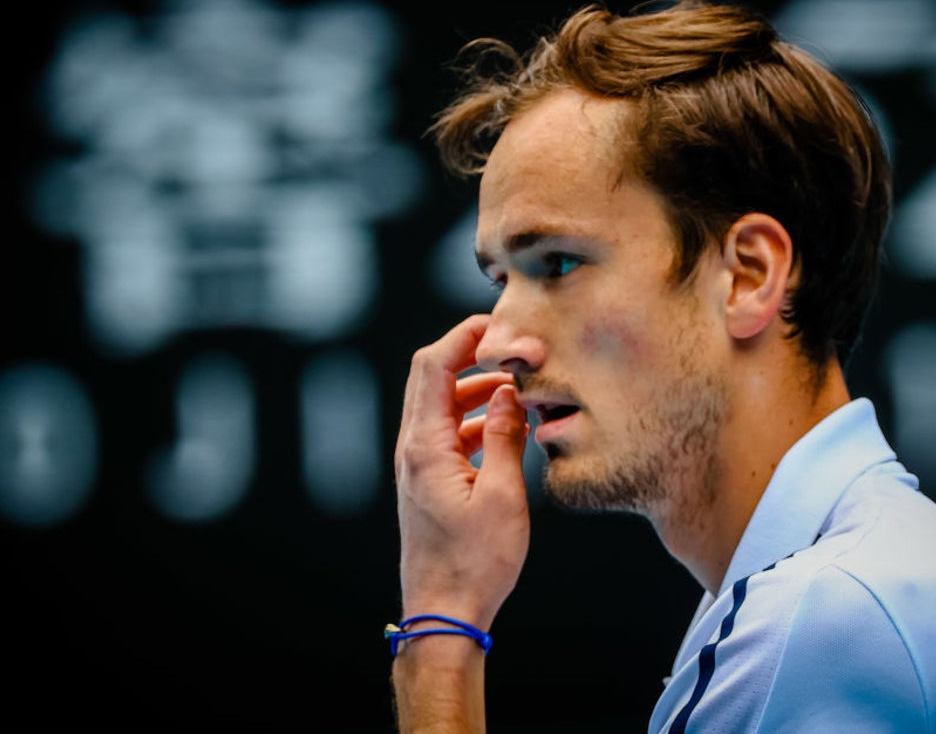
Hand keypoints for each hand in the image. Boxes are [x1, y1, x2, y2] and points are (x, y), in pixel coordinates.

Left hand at [394, 314, 529, 630]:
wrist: (445, 612)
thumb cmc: (474, 562)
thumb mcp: (503, 496)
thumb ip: (507, 438)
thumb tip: (512, 396)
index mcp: (425, 446)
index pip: (433, 365)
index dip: (463, 336)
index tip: (498, 324)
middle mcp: (414, 449)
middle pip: (433, 379)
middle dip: (473, 358)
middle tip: (515, 353)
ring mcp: (419, 466)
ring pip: (444, 408)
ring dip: (479, 392)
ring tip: (521, 393)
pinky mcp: (429, 482)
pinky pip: (450, 435)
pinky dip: (477, 422)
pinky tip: (509, 431)